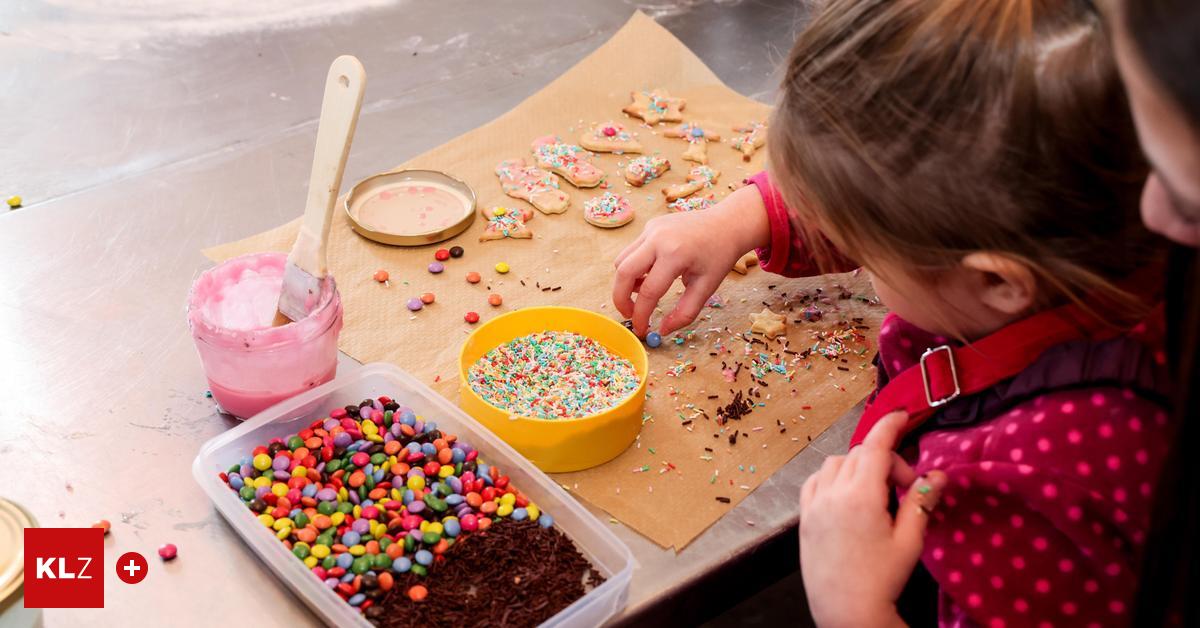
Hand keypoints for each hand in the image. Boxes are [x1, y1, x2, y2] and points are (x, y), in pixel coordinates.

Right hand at [612, 185, 769, 336]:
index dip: (641, 316)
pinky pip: (631, 251)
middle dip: (620, 299)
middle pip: (623, 272)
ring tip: (644, 293)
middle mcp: (658, 238)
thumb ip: (685, 312)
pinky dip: (634, 268)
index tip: (642, 330)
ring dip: (626, 282)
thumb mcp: (707, 288)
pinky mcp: (650, 226)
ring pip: (622, 261)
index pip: (649, 292)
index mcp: (675, 254)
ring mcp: (651, 229)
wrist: (727, 224)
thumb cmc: (719, 256)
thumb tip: (663, 330)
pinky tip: (651, 275)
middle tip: (629, 315)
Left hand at [798, 412, 946, 627]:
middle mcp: (833, 494)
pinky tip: (847, 495)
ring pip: (835, 464)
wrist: (846, 612)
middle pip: (859, 454)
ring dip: (857, 467)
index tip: (902, 416)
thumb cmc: (882, 579)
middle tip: (903, 490)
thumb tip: (937, 474)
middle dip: (884, 461)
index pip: (875, 446)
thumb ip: (921, 502)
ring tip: (876, 495)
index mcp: (861, 497)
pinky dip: (832, 477)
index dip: (889, 425)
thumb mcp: (909, 541)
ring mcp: (814, 505)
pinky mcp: (804, 517)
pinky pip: (815, 481)